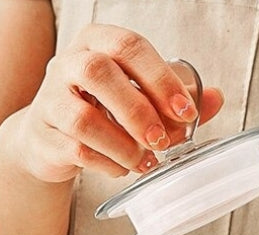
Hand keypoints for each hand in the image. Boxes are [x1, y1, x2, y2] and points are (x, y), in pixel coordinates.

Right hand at [10, 24, 223, 182]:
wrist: (52, 138)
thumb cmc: (103, 111)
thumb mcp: (141, 98)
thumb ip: (176, 98)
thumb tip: (216, 97)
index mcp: (98, 43)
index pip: (129, 46)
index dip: (161, 79)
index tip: (186, 113)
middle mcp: (68, 63)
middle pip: (98, 72)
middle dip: (138, 111)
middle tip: (161, 140)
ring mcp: (50, 98)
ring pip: (84, 118)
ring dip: (123, 145)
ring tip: (143, 161)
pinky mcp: (43, 134)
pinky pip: (77, 150)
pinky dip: (107, 164)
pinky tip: (120, 168)